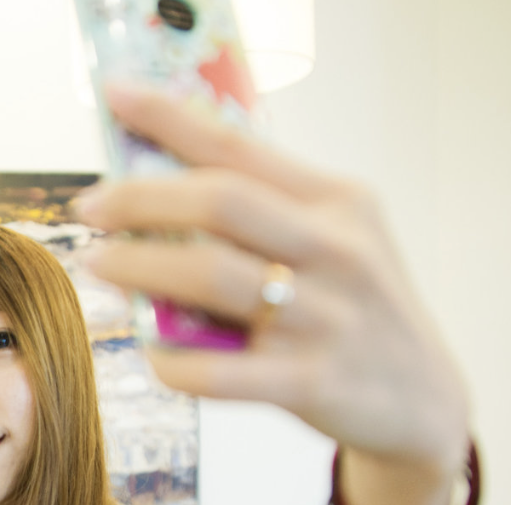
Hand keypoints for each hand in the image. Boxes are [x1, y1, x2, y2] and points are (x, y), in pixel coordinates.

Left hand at [74, 83, 469, 475]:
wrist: (421, 402)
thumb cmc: (354, 314)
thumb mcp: (333, 243)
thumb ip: (265, 215)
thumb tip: (155, 194)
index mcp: (336, 202)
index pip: (239, 145)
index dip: (169, 118)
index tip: (116, 97)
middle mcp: (336, 250)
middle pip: (219, 202)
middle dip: (139, 199)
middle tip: (89, 208)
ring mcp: (326, 317)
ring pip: (212, 276)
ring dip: (140, 266)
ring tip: (98, 264)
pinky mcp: (312, 382)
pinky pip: (219, 370)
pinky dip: (172, 361)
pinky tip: (151, 353)